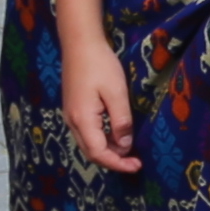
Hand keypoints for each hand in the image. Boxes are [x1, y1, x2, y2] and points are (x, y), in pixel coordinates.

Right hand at [63, 46, 138, 176]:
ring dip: (108, 151)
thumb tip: (124, 146)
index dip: (118, 164)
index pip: (99, 153)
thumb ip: (121, 120)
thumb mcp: (116, 92)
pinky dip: (103, 140)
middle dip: (114, 161)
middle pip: (92, 153)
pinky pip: (88, 133)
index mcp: (83, 120)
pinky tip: (117, 136)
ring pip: (89, 144)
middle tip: (136, 162)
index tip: (137, 166)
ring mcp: (72, 116)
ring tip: (129, 151)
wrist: (80, 44)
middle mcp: (73, 122)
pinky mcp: (75, 110)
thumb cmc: (100, 65)